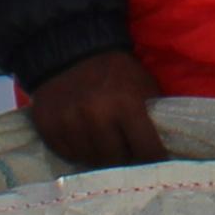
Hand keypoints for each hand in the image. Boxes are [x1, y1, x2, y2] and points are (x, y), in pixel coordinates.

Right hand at [26, 49, 170, 168]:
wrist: (72, 51)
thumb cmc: (117, 72)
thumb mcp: (144, 85)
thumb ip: (153, 118)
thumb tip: (167, 153)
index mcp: (126, 104)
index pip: (147, 150)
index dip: (154, 159)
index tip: (155, 162)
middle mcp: (96, 115)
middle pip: (116, 161)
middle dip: (124, 159)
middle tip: (126, 151)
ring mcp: (69, 121)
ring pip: (91, 161)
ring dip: (100, 156)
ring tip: (104, 144)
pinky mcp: (47, 125)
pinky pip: (68, 155)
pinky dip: (78, 151)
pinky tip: (83, 137)